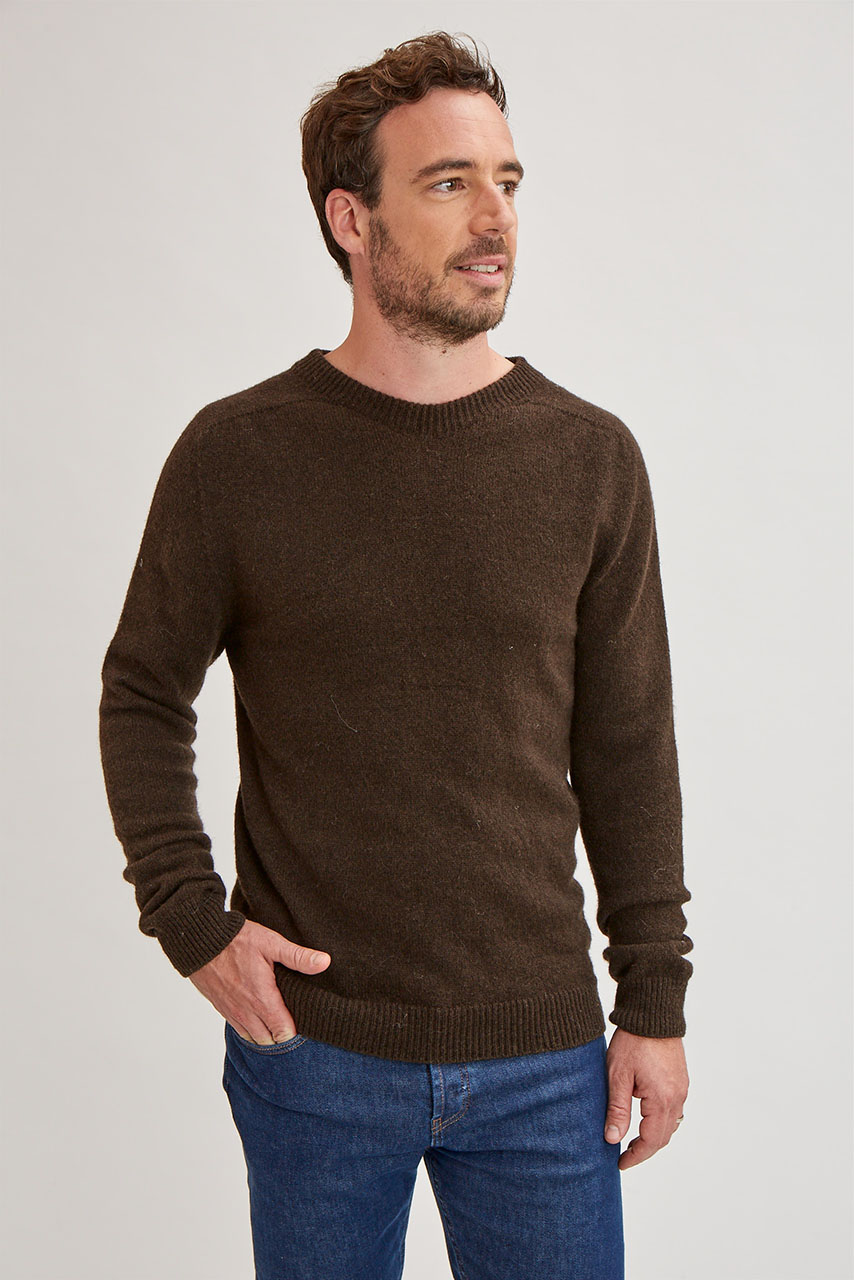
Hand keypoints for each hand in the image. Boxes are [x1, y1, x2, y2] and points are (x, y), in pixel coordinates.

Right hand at [188, 920, 330, 1044]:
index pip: (284, 1033)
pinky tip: (258, 1016)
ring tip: (277, 1020)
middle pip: (269, 1042)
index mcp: (262, 999)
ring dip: (266, 1035)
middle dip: (282, 1036)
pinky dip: (251, 1029)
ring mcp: (232, 1013)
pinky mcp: (222, 1009)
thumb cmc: (236, 940)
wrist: (201, 941)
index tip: (303, 1018)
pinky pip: (239, 1030)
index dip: (296, 1030)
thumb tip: (324, 962)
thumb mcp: (271, 943)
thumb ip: (298, 956)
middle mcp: (246, 1012)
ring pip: (253, 1039)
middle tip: (292, 1019)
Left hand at [603, 1027, 688, 1170]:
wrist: (652, 1014)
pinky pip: (674, 1110)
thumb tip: (612, 1139)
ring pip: (671, 1125)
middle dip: (644, 1150)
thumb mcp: (618, 1076)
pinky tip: (645, 1118)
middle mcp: (677, 1097)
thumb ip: (617, 1109)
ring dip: (653, 1136)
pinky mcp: (680, 1080)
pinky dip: (660, 1121)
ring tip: (632, 1141)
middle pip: (664, 1137)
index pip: (651, 1141)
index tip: (620, 1163)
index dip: (636, 1156)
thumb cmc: (633, 1041)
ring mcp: (681, 1089)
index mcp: (662, 1099)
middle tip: (624, 1156)